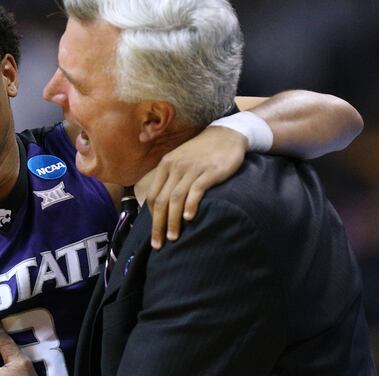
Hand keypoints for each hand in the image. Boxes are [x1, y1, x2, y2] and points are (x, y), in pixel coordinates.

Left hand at [146, 126, 247, 248]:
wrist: (226, 134)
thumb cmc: (202, 152)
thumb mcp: (181, 160)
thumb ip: (171, 178)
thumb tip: (162, 205)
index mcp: (166, 165)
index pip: (153, 195)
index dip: (152, 217)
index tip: (155, 232)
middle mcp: (176, 166)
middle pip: (162, 200)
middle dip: (158, 225)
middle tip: (158, 244)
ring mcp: (192, 169)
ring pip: (176, 198)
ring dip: (172, 221)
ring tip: (173, 237)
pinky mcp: (209, 172)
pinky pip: (196, 190)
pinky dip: (190, 205)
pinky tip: (189, 218)